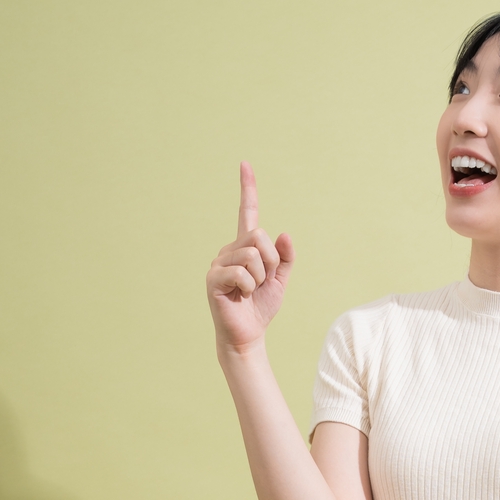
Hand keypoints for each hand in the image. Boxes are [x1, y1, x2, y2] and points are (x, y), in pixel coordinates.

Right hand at [206, 162, 294, 353]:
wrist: (247, 335)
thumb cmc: (260, 308)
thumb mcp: (280, 280)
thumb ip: (284, 257)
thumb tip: (284, 235)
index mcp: (245, 247)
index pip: (248, 213)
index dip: (248, 189)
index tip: (245, 164)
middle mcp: (230, 250)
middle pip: (259, 237)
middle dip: (270, 263)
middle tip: (262, 282)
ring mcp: (219, 262)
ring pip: (253, 256)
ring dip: (260, 277)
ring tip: (250, 291)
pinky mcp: (214, 277)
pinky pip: (243, 273)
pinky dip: (249, 287)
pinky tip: (240, 297)